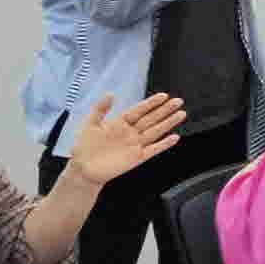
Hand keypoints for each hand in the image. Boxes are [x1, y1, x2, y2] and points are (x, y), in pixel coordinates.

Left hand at [66, 92, 189, 185]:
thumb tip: (110, 94)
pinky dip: (164, 144)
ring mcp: (135, 145)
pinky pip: (153, 150)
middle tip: (178, 101)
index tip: (163, 96)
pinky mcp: (137, 158)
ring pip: (156, 132)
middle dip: (165, 110)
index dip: (151, 103)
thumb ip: (100, 109)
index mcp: (120, 123)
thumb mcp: (89, 124)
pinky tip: (174, 137)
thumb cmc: (84, 147)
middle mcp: (131, 133)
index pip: (139, 110)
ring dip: (168, 123)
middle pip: (151, 119)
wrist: (83, 169)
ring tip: (181, 114)